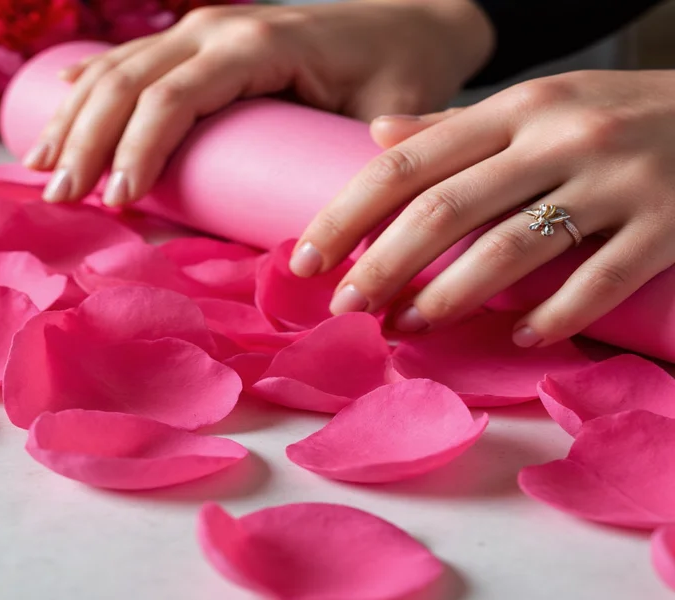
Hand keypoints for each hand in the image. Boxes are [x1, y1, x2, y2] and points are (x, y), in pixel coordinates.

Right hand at [23, 0, 493, 204]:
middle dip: (89, 139)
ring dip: (76, 115)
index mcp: (260, 44)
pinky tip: (58, 103)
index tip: (117, 202)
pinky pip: (134, 57)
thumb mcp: (386, 120)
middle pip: (132, 80)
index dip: (139, 148)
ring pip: (120, 66)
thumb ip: (350, 177)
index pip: (176, 96)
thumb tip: (315, 252)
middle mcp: (222, 27)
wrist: (413, 23)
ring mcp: (208, 26)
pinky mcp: (204, 37)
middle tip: (62, 196)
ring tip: (42, 166)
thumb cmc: (401, 74)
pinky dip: (92, 84)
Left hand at [290, 70, 674, 346]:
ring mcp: (615, 180)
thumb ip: (453, 127)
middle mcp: (558, 137)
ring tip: (406, 328)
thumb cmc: (612, 115)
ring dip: (449, 300)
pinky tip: (516, 338)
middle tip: (344, 309)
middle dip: (383, 266)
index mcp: (514, 109)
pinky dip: (552, 316)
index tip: (305, 260)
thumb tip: (375, 139)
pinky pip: (599, 282)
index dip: (346, 215)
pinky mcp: (667, 224)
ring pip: (511, 250)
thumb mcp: (532, 105)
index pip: (406, 164)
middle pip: (445, 210)